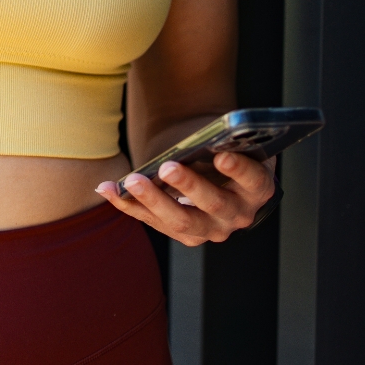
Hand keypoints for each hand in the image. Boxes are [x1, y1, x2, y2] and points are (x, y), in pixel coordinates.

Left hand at [94, 151, 274, 245]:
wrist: (211, 164)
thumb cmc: (221, 145)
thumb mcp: (229, 139)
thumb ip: (222, 136)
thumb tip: (205, 131)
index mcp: (257, 187)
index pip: (254, 181)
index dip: (239, 170)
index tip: (221, 154)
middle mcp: (238, 214)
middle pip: (214, 204)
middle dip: (189, 185)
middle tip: (167, 167)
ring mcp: (211, 228)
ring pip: (182, 222)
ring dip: (154, 200)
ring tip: (132, 181)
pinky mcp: (185, 234)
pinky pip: (154, 222)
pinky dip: (129, 205)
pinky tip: (107, 188)